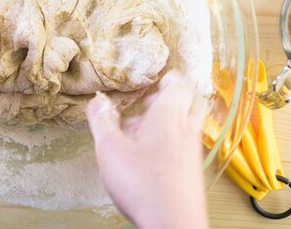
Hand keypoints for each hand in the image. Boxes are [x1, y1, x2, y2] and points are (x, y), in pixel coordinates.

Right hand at [86, 71, 207, 228]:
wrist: (173, 225)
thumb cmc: (144, 186)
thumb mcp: (110, 150)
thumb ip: (102, 122)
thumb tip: (97, 102)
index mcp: (170, 116)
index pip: (178, 84)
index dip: (167, 78)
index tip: (154, 78)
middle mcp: (186, 129)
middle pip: (189, 101)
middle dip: (170, 97)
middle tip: (149, 101)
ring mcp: (193, 151)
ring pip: (187, 124)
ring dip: (169, 120)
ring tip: (142, 130)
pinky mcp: (192, 171)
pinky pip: (185, 144)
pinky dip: (171, 141)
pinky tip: (149, 155)